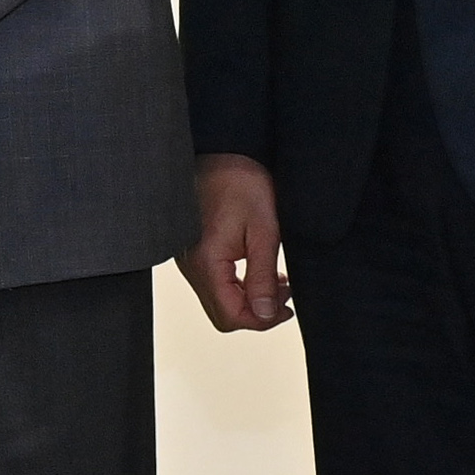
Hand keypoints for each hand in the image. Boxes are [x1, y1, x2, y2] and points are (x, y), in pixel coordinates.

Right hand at [180, 154, 288, 332]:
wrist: (222, 154)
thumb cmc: (241, 184)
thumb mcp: (264, 232)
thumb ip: (263, 278)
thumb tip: (265, 314)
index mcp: (205, 262)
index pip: (231, 316)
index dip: (262, 321)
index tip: (286, 308)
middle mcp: (190, 266)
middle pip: (222, 314)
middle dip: (256, 313)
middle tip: (284, 296)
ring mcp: (188, 260)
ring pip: (218, 301)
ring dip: (248, 299)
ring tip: (277, 279)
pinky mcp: (192, 253)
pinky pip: (213, 284)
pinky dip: (237, 286)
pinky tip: (257, 268)